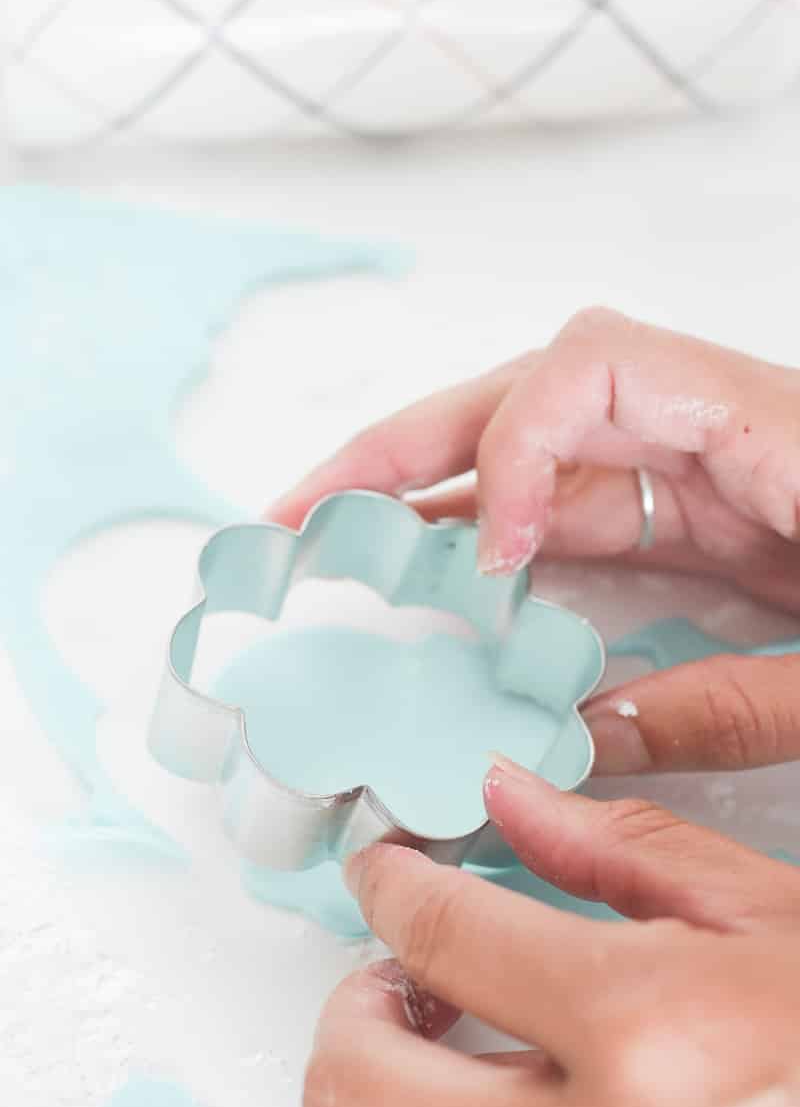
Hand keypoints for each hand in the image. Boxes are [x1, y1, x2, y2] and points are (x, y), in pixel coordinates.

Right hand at [269, 309, 799, 776]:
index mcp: (770, 428)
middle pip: (533, 392)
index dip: (516, 450)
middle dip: (411, 447)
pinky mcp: (696, 516)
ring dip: (430, 494)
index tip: (485, 558)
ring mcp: (700, 470)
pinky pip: (573, 514)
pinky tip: (440, 589)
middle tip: (311, 510)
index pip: (596, 372)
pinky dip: (496, 545)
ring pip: (535, 452)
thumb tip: (586, 735)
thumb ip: (731, 702)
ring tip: (337, 541)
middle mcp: (717, 429)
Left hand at [304, 760, 799, 1106]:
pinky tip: (524, 1085)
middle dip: (353, 1004)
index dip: (390, 882)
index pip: (438, 936)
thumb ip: (616, 846)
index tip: (388, 864)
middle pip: (356, 1088)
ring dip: (398, 1073)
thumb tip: (507, 795)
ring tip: (466, 1020)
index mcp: (645, 1035)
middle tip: (406, 959)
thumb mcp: (764, 909)